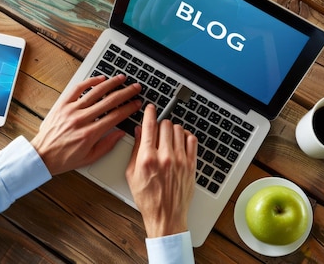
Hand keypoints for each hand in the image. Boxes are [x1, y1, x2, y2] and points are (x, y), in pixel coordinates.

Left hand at [32, 74, 141, 174]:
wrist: (42, 155)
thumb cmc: (64, 158)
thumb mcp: (89, 157)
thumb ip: (107, 145)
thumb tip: (120, 133)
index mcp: (90, 134)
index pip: (116, 116)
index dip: (129, 108)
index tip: (137, 104)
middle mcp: (81, 119)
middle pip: (109, 101)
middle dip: (126, 93)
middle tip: (135, 88)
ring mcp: (71, 110)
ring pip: (95, 92)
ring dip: (111, 83)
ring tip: (122, 79)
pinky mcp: (62, 104)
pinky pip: (78, 89)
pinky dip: (90, 82)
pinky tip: (100, 79)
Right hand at [126, 104, 197, 237]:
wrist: (166, 216)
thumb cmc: (148, 199)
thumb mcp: (132, 175)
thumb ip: (135, 150)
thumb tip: (139, 132)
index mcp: (148, 158)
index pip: (149, 126)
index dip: (149, 113)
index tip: (150, 108)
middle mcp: (165, 157)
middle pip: (165, 125)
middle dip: (160, 124)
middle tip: (157, 130)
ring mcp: (180, 160)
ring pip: (179, 130)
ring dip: (172, 130)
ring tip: (168, 138)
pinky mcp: (191, 165)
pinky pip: (192, 140)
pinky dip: (185, 137)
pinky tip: (180, 142)